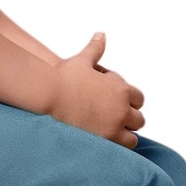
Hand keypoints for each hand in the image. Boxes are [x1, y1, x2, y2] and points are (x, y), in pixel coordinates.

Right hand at [46, 32, 144, 146]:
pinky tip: (102, 143)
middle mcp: (121, 110)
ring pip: (132, 138)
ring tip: (108, 133)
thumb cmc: (63, 77)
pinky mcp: (102, 142)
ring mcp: (113, 127)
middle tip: (113, 118)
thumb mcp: (82, 61)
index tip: (116, 101)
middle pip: (138, 120)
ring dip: (124, 135)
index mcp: (120, 90)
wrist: (47, 95)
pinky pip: (118, 151)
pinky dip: (114, 148)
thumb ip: (95, 49)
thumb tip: (101, 34)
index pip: (138, 98)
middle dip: (128, 119)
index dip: (129, 101)